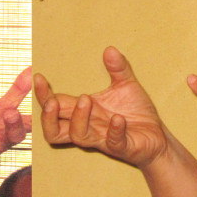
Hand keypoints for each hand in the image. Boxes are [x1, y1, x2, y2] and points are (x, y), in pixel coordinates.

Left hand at [0, 67, 31, 177]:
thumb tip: (32, 68)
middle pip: (11, 135)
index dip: (34, 118)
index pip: (28, 126)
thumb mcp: (2, 111)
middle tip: (11, 111)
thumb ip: (18, 92)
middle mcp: (0, 143)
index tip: (42, 104)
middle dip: (12, 124)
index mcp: (12, 133)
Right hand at [35, 47, 169, 169]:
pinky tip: (118, 118)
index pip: (57, 105)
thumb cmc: (136, 113)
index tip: (38, 77)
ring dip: (79, 118)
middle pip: (55, 129)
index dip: (44, 95)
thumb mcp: (127, 84)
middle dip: (49, 115)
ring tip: (86, 100)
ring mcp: (103, 138)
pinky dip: (113, 130)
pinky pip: (112, 142)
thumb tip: (109, 49)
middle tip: (52, 102)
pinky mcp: (122, 147)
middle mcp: (89, 126)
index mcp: (85, 111)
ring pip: (78, 136)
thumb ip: (118, 68)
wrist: (158, 136)